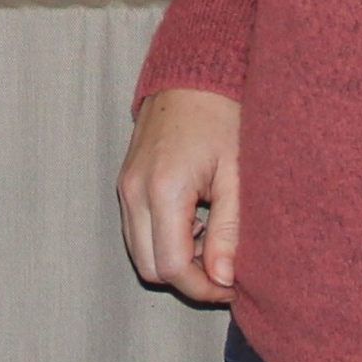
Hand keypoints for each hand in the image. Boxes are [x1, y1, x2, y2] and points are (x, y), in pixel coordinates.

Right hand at [115, 87, 241, 304]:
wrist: (194, 73)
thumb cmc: (222, 116)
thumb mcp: (236, 174)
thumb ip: (229, 231)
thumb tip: (222, 279)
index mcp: (163, 190)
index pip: (171, 267)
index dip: (203, 287)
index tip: (233, 285)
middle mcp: (134, 192)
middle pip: (150, 269)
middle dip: (187, 278)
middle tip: (224, 267)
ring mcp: (125, 187)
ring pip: (140, 253)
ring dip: (174, 260)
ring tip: (212, 242)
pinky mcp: (126, 183)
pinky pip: (137, 231)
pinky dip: (163, 241)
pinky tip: (195, 223)